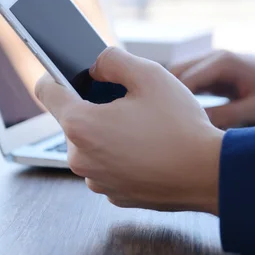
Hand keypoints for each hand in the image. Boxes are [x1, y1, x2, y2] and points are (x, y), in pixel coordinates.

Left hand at [35, 47, 223, 213]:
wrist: (208, 174)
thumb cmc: (181, 126)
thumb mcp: (150, 75)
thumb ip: (113, 59)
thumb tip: (96, 64)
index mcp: (81, 124)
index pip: (46, 90)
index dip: (56, 74)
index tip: (69, 72)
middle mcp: (80, 158)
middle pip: (73, 119)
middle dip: (95, 107)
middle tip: (130, 103)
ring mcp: (96, 181)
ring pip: (92, 144)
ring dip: (109, 133)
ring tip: (144, 129)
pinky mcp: (114, 195)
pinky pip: (108, 166)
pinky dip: (121, 156)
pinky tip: (149, 150)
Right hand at [170, 51, 254, 127]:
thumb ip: (224, 117)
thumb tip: (194, 127)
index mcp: (223, 62)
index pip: (184, 80)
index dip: (170, 102)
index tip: (163, 125)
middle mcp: (214, 57)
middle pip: (175, 73)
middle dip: (165, 96)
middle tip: (159, 123)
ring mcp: (213, 62)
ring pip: (179, 76)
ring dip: (172, 95)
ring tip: (166, 121)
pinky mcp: (215, 72)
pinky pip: (191, 82)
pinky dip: (183, 95)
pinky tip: (181, 116)